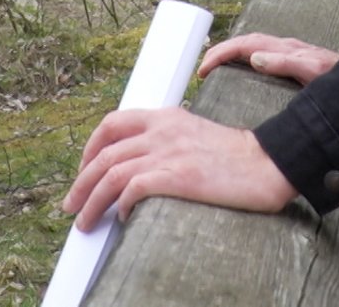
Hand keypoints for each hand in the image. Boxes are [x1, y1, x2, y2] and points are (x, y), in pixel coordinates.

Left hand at [61, 106, 296, 230]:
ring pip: (110, 174)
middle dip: (80, 183)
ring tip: (85, 222)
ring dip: (90, 202)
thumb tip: (140, 169)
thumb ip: (167, 141)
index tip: (83, 171)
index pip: (112, 124)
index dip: (90, 149)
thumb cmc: (235, 157)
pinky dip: (119, 206)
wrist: (267, 163)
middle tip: (71, 205)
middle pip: (104, 154)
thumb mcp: (195, 134)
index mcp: (165, 116)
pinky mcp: (177, 176)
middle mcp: (161, 130)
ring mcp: (168, 152)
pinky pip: (132, 188)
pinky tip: (122, 218)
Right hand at [198, 33, 338, 85]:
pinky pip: (263, 59)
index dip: (222, 54)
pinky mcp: (295, 66)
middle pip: (246, 44)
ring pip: (253, 50)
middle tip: (202, 70)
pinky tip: (244, 76)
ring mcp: (291, 56)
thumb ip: (287, 64)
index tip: (205, 69)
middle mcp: (286, 49)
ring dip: (232, 57)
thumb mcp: (313, 73)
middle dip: (221, 53)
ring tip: (215, 71)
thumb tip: (255, 58)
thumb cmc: (338, 78)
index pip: (246, 45)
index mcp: (286, 49)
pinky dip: (246, 63)